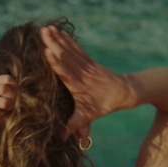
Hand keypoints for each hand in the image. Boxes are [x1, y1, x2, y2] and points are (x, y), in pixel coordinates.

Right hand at [40, 26, 130, 140]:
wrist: (125, 92)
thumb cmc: (105, 104)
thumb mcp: (89, 116)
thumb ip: (74, 125)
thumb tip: (60, 138)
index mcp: (80, 86)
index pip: (66, 73)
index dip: (56, 62)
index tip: (47, 51)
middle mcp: (82, 73)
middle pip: (66, 56)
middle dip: (53, 43)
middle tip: (42, 32)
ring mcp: (87, 65)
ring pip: (70, 50)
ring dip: (58, 39)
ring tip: (47, 28)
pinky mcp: (90, 61)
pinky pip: (78, 49)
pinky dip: (69, 40)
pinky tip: (61, 32)